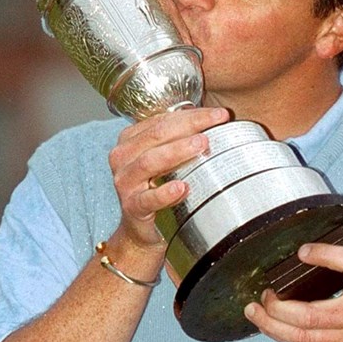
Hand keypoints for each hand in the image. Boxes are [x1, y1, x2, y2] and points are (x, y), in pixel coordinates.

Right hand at [108, 107, 229, 248]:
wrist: (141, 227)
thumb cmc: (156, 186)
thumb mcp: (166, 159)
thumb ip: (181, 139)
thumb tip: (218, 120)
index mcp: (130, 139)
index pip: (162, 120)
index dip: (192, 115)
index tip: (220, 114)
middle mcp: (123, 157)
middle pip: (156, 135)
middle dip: (188, 127)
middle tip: (214, 124)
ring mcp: (125, 182)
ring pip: (149, 161)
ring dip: (177, 151)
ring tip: (201, 146)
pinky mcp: (132, 207)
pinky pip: (147, 199)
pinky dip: (164, 193)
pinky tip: (182, 188)